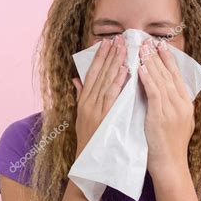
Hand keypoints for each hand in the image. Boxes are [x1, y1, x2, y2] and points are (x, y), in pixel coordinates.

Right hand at [72, 35, 127, 157]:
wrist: (89, 162)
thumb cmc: (88, 139)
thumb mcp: (82, 116)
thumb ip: (80, 96)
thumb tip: (76, 79)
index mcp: (84, 100)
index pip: (92, 73)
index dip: (99, 57)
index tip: (107, 42)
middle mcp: (88, 102)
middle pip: (99, 74)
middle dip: (109, 55)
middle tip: (118, 38)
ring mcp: (95, 109)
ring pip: (106, 81)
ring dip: (114, 63)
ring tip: (122, 48)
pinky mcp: (103, 117)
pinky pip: (112, 96)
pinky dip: (118, 82)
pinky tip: (124, 70)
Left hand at [137, 39, 194, 180]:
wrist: (170, 165)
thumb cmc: (169, 147)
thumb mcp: (177, 123)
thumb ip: (172, 106)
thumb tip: (164, 93)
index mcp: (186, 105)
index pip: (177, 77)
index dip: (169, 60)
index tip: (162, 46)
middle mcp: (182, 104)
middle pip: (170, 75)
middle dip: (159, 56)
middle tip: (149, 41)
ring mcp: (173, 110)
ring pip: (162, 80)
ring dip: (151, 63)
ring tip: (143, 48)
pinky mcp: (161, 117)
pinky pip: (154, 93)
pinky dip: (148, 79)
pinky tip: (141, 68)